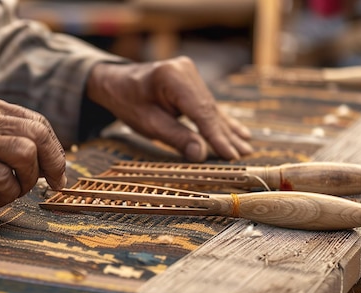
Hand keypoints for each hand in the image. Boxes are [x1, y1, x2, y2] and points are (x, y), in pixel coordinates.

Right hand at [0, 94, 66, 206]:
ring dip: (29, 179)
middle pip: (38, 135)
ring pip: (25, 153)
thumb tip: (46, 161)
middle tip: (52, 183)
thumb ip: (5, 135)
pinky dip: (9, 191)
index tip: (57, 171)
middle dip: (52, 163)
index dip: (54, 149)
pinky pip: (2, 177)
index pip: (38, 122)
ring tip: (16, 190)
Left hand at [87, 56, 252, 161]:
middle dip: (226, 135)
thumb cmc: (127, 101)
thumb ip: (175, 136)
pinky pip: (206, 104)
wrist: (114, 82)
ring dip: (227, 130)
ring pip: (211, 108)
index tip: (230, 154)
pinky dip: (219, 120)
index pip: (200, 111)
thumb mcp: (148, 123)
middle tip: (244, 155)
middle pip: (209, 109)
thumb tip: (201, 153)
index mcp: (172, 76)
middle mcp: (185, 70)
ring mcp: (189, 73)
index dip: (216, 136)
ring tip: (246, 147)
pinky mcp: (191, 79)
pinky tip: (239, 131)